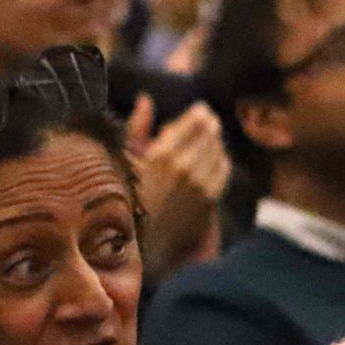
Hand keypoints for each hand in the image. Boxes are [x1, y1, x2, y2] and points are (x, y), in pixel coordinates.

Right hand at [128, 97, 230, 274]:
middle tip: (207, 120)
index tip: (199, 110)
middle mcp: (185, 168)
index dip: (199, 113)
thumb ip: (136, 127)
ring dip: (215, 142)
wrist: (135, 244)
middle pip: (211, 134)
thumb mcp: (123, 161)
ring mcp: (200, 187)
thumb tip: (146, 100)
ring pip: (219, 151)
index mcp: (161, 155)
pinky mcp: (209, 202)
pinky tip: (214, 160)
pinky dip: (221, 161)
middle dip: (209, 125)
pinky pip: (223, 172)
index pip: (196, 121)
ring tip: (209, 139)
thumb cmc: (121, 199)